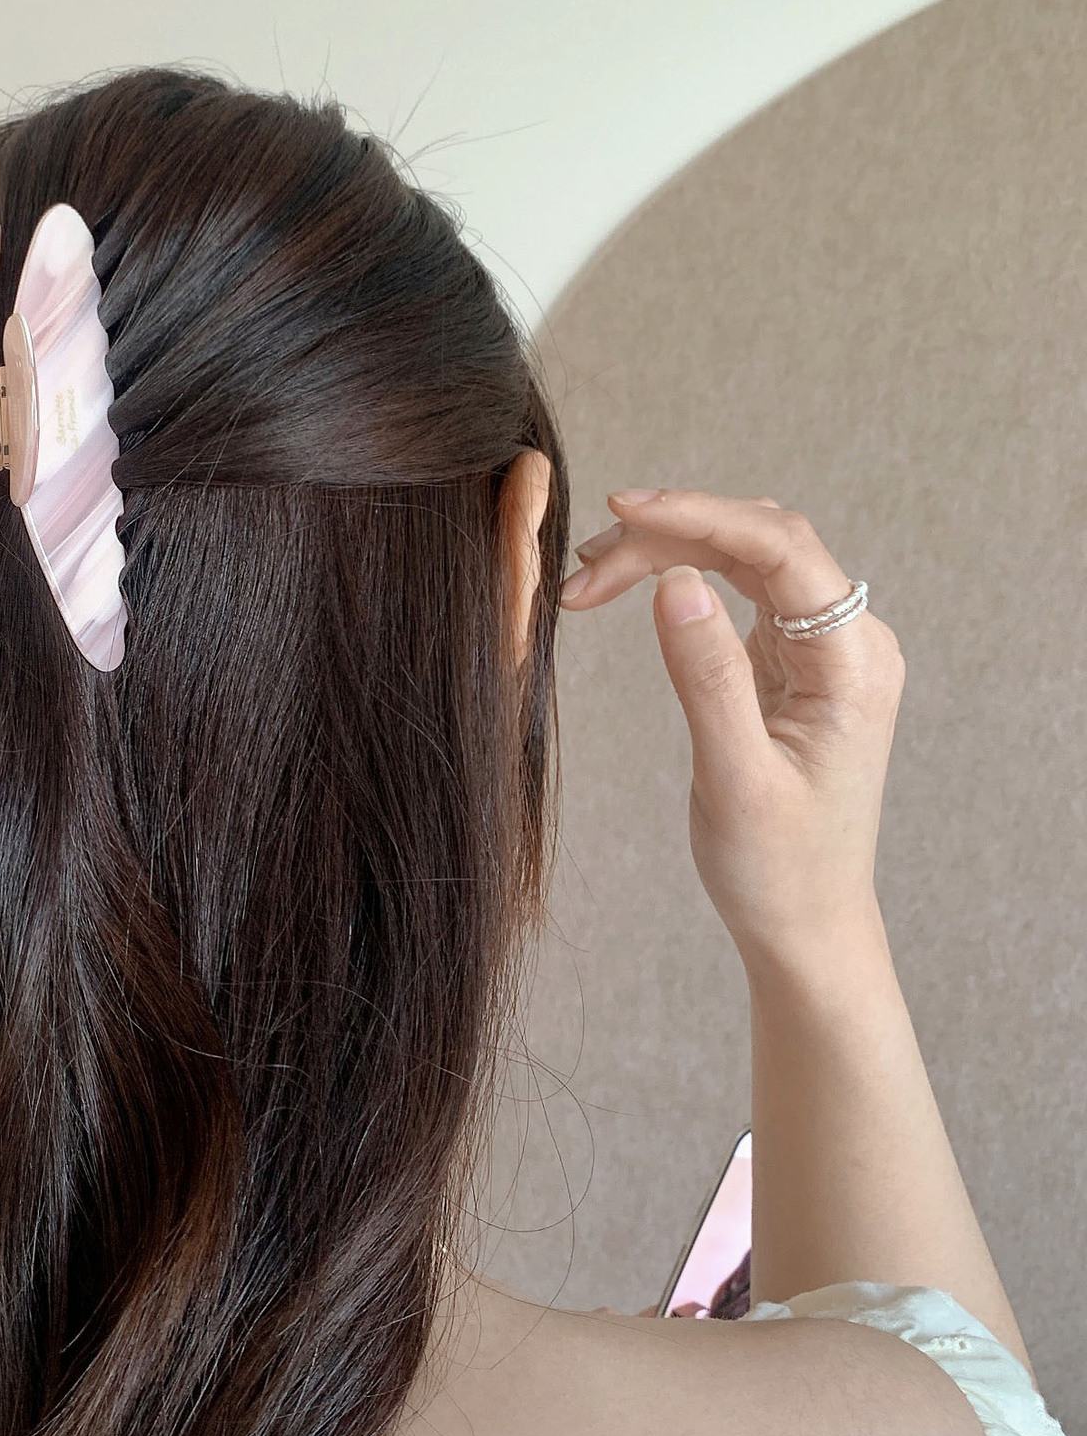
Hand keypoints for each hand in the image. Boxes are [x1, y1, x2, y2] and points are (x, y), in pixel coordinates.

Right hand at [558, 489, 904, 971]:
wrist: (804, 925)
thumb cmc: (778, 868)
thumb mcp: (734, 777)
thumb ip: (708, 677)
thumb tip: (676, 584)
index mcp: (854, 660)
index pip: (781, 548)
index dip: (699, 516)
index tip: (622, 511)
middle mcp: (849, 641)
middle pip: (758, 542)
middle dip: (668, 535)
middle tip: (580, 568)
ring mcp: (821, 650)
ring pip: (743, 561)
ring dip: (668, 553)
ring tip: (588, 576)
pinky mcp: (791, 665)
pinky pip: (738, 593)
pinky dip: (679, 581)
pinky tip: (631, 590)